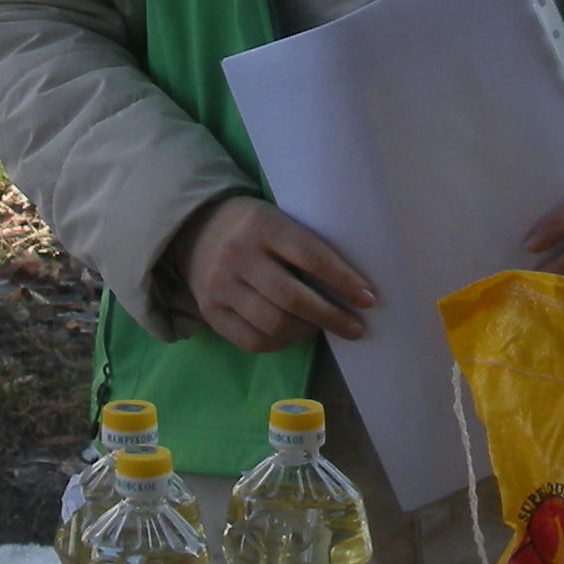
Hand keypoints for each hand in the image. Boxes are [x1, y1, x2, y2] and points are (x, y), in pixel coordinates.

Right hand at [167, 194, 378, 350]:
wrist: (195, 230)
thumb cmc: (253, 226)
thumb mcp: (278, 219)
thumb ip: (305, 246)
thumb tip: (352, 288)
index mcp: (263, 225)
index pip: (311, 256)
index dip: (343, 281)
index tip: (368, 299)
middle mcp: (238, 255)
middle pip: (293, 299)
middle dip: (331, 317)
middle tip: (355, 327)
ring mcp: (221, 286)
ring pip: (274, 324)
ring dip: (307, 332)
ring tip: (322, 328)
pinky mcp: (210, 311)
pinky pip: (253, 341)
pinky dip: (280, 343)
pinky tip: (292, 335)